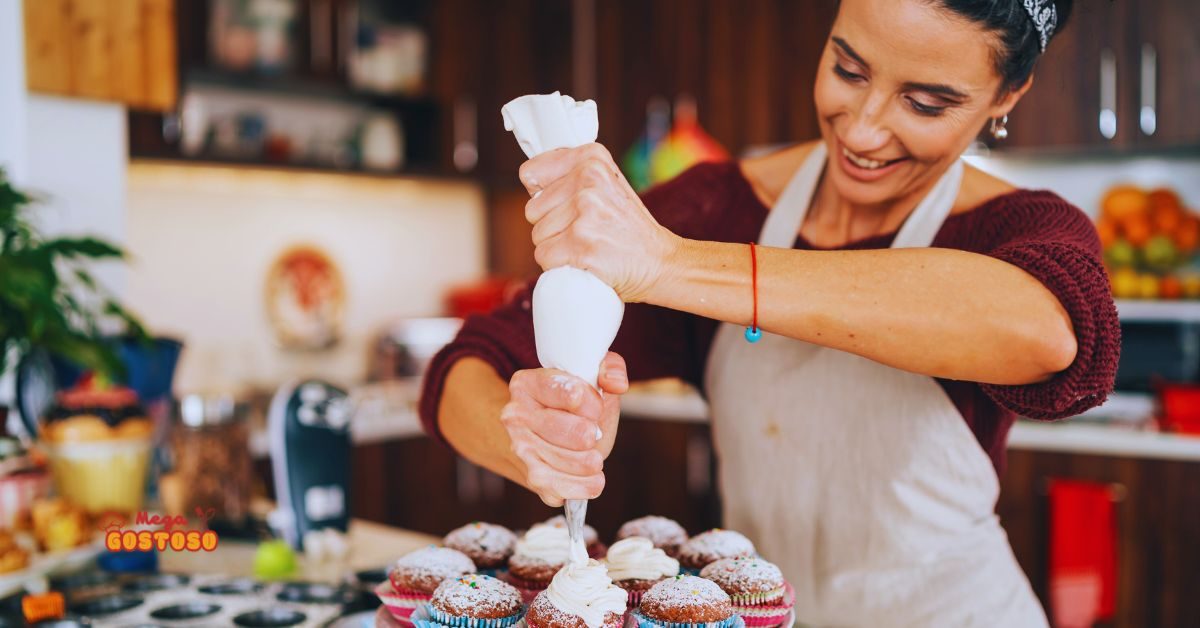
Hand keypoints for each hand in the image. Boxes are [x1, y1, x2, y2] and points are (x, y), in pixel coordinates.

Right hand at [501, 352, 628, 505]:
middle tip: (592, 433)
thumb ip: (610, 368)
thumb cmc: (571, 407)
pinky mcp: (533, 478)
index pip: (568, 391)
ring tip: (592, 454)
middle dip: (592, 434)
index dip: (593, 402)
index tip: (596, 407)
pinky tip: (590, 475)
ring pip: (572, 462)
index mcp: (527, 384)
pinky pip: (566, 489)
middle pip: (572, 431)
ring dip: (592, 460)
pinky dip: (587, 484)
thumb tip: (616, 384)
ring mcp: (521, 449)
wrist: (541, 437)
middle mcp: (516, 416)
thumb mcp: (590, 378)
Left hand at [519, 143, 680, 302]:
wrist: (660, 262)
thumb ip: (573, 175)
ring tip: (586, 245)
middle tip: (584, 231)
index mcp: (592, 158)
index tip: (561, 205)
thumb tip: (531, 181)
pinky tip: (584, 260)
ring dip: (556, 247)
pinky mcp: (581, 243)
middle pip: (532, 210)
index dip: (541, 195)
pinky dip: (559, 265)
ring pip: (538, 235)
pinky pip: (544, 257)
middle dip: (552, 225)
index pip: (531, 173)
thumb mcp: (607, 184)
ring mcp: (585, 211)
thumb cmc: (628, 228)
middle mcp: (588, 178)